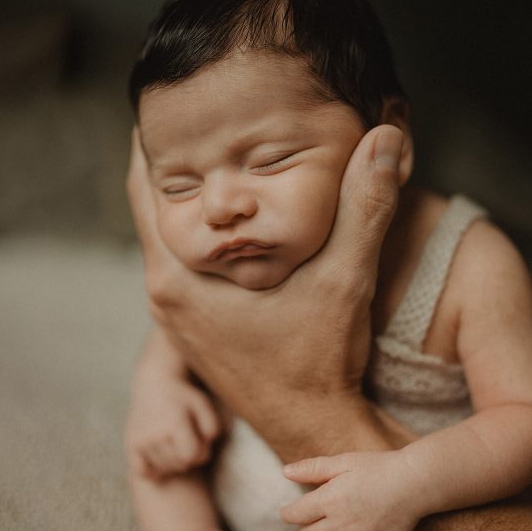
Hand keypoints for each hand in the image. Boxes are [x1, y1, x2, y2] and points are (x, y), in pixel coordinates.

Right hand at [125, 367, 221, 478]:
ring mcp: (141, 439)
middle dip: (188, 458)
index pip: (192, 456)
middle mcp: (155, 433)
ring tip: (175, 446)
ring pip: (162, 469)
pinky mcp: (131, 442)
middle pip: (179, 465)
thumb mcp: (204, 406)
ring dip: (172, 462)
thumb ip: (212, 429)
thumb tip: (203, 452)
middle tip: (188, 443)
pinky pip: (142, 471)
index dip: (201, 453)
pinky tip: (159, 456)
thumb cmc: (184, 397)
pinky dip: (152, 469)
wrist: (155, 383)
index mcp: (175, 423)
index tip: (200, 442)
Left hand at [127, 124, 402, 448]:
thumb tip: (387, 137)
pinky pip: (182, 268)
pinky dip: (198, 239)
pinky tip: (227, 225)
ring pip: (168, 240)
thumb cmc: (321, 360)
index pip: (144, 185)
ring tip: (208, 160)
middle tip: (191, 116)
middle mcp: (164, 297)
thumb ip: (366, 205)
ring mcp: (175, 317)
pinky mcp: (192, 331)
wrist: (312, 429)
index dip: (154, 139)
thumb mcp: (347, 277)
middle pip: (152, 210)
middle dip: (172, 166)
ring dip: (186, 204)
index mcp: (179, 277)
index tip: (167, 101)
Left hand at [281, 450, 426, 530]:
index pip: (297, 514)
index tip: (288, 513)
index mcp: (331, 500)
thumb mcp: (343, 462)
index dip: (289, 513)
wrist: (415, 480)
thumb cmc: (378, 467)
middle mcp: (343, 525)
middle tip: (310, 527)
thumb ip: (312, 468)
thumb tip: (285, 472)